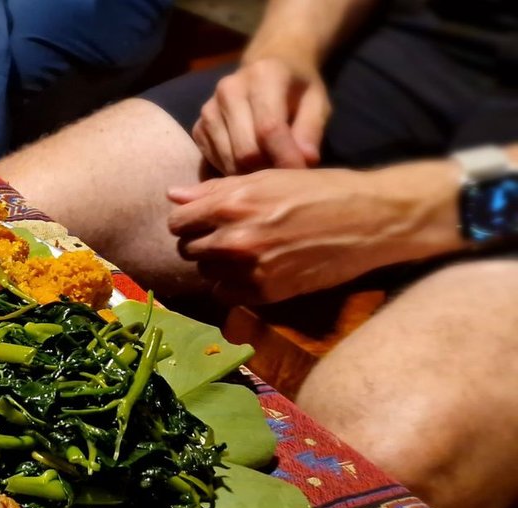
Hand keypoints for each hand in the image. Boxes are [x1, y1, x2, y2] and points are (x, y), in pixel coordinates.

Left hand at [167, 162, 464, 303]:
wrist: (370, 220)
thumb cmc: (319, 191)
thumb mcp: (268, 178)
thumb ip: (215, 189)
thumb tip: (173, 195)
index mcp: (232, 203)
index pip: (178, 222)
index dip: (188, 221)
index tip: (202, 221)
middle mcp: (235, 238)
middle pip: (188, 249)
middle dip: (201, 242)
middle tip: (225, 236)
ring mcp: (250, 268)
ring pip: (205, 273)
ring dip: (217, 265)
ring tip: (244, 251)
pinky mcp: (266, 292)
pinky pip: (225, 294)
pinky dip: (233, 285)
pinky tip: (253, 270)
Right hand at [192, 58, 329, 174]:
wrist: (269, 63)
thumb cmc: (297, 86)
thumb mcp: (317, 102)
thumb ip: (311, 130)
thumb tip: (305, 162)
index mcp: (263, 75)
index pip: (269, 128)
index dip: (285, 157)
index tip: (300, 173)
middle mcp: (229, 89)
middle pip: (245, 149)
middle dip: (268, 168)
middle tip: (285, 172)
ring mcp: (209, 108)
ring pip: (228, 160)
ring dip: (250, 172)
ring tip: (270, 167)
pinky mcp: (198, 126)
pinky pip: (214, 161)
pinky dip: (232, 169)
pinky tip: (250, 162)